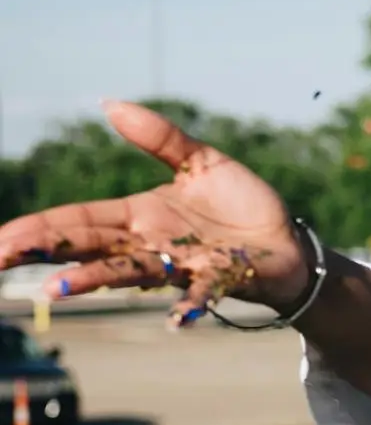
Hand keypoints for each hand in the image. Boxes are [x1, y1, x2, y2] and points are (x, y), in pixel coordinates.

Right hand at [0, 101, 309, 327]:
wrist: (288, 241)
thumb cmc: (241, 205)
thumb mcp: (201, 162)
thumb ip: (160, 138)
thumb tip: (109, 103)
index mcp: (138, 215)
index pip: (77, 221)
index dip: (38, 229)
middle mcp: (151, 244)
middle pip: (90, 247)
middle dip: (45, 254)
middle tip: (0, 261)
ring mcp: (182, 264)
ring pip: (131, 272)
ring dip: (96, 279)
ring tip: (58, 288)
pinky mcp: (219, 278)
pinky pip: (201, 293)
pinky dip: (189, 306)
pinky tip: (177, 320)